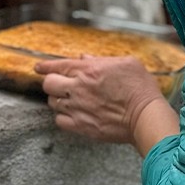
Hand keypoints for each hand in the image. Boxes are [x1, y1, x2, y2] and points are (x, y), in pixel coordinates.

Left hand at [35, 55, 173, 148]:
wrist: (146, 116)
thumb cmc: (140, 89)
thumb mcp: (126, 63)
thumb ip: (102, 59)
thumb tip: (85, 58)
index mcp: (89, 70)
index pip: (57, 66)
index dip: (44, 66)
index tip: (38, 67)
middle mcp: (79, 88)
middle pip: (48, 84)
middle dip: (51, 82)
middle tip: (58, 85)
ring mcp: (78, 108)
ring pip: (52, 102)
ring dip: (58, 100)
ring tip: (69, 100)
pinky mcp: (81, 126)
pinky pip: (59, 121)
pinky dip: (63, 118)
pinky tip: (72, 115)